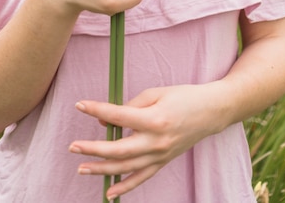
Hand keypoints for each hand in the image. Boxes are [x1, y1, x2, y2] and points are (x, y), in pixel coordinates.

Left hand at [69, 84, 216, 199]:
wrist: (211, 112)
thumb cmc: (183, 97)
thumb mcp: (156, 93)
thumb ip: (130, 104)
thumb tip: (106, 120)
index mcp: (154, 119)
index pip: (118, 116)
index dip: (97, 110)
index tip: (80, 105)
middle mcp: (156, 141)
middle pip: (118, 150)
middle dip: (93, 149)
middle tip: (73, 146)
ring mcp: (160, 155)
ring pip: (126, 168)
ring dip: (102, 170)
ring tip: (81, 167)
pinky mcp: (163, 162)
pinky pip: (141, 178)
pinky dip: (125, 187)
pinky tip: (109, 192)